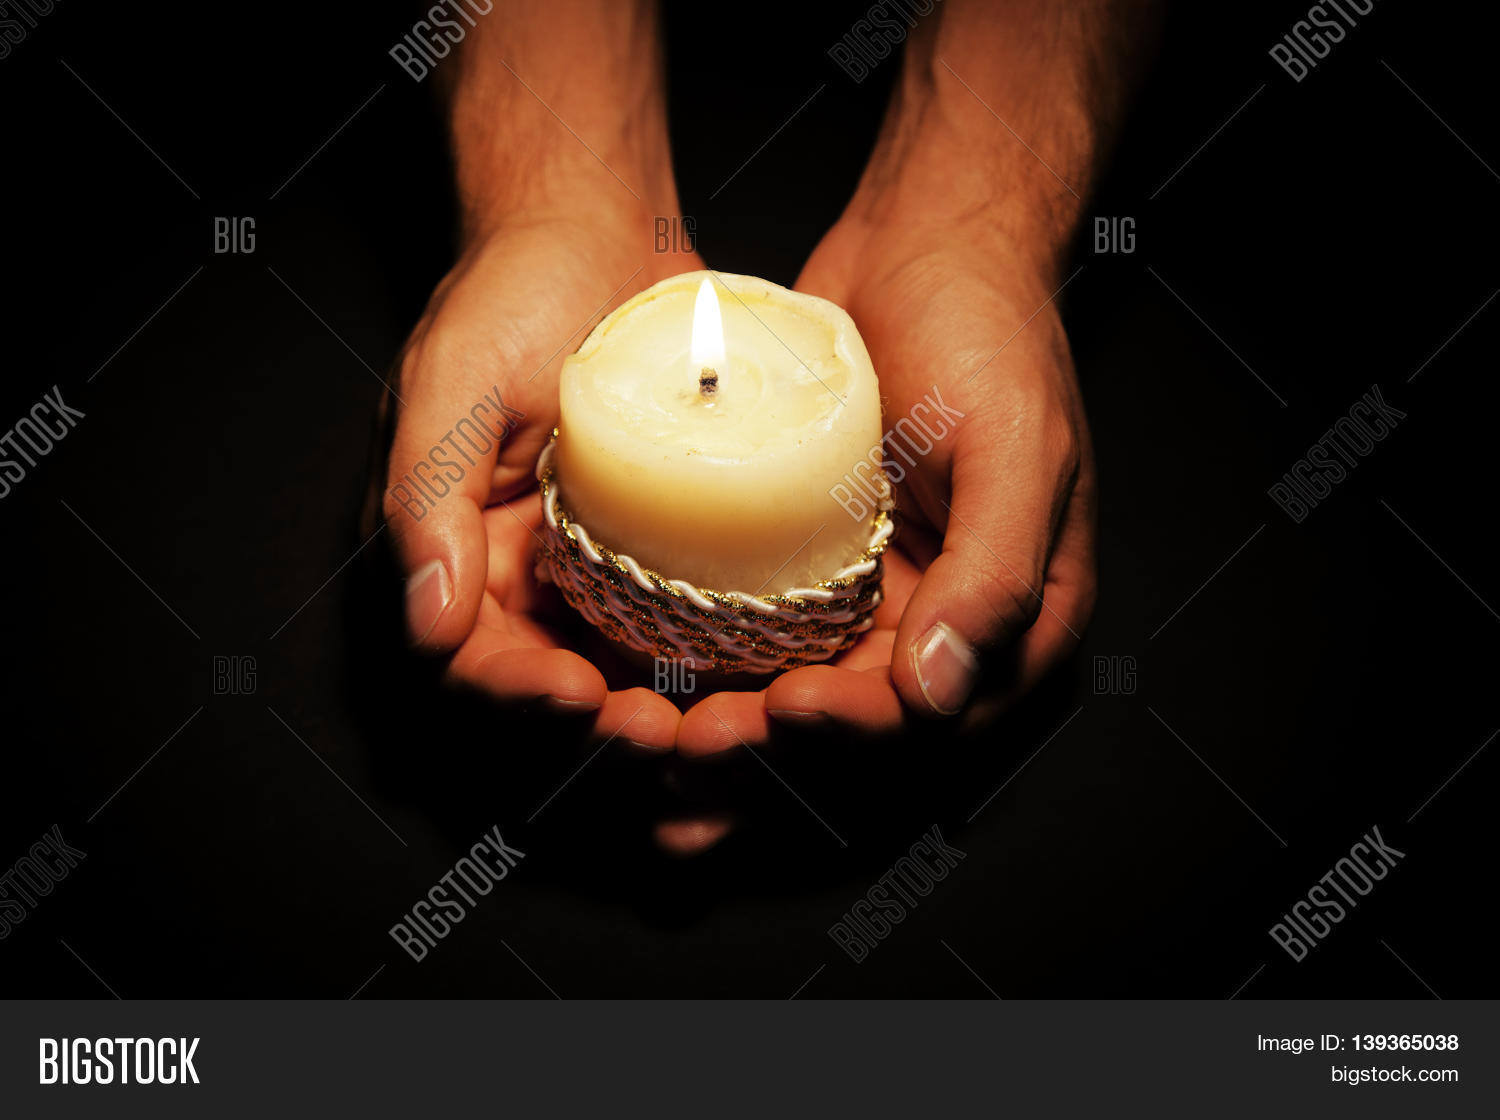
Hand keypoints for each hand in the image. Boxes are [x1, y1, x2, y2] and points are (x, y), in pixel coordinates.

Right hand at [383, 208, 700, 753]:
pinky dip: (718, 651)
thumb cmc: (509, 292)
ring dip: (670, 704)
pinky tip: (761, 666)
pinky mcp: (671, 539)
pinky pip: (690, 612)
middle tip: (668, 734)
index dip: (520, 693)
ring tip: (720, 721)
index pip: (475, 656)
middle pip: (560, 679)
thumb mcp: (453, 385)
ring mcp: (604, 560)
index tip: (580, 696)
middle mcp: (528, 571)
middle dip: (608, 720)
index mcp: (458, 548)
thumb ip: (426, 502)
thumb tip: (428, 623)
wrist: (595, 229)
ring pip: (631, 664)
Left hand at [675, 36, 1104, 791]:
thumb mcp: (1016, 445)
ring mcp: (872, 593)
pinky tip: (653, 667)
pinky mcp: (810, 560)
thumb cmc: (990, 330)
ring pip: (801, 687)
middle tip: (694, 742)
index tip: (786, 707)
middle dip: (777, 744)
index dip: (862, 730)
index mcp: (1018, 616)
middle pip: (858, 720)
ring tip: (659, 726)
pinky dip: (715, 657)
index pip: (938, 714)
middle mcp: (943, 619)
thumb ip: (994, 574)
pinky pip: (763, 628)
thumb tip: (939, 693)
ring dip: (734, 717)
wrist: (925, 245)